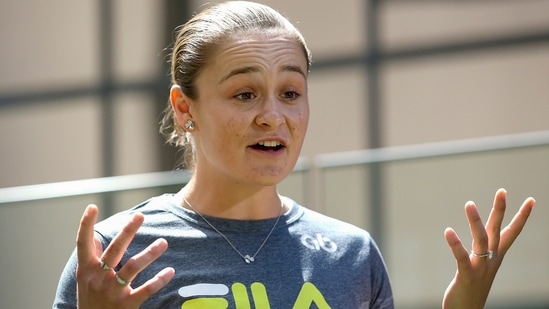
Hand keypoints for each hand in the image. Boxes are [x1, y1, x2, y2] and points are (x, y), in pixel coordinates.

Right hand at [75, 204, 174, 308]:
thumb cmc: (90, 300)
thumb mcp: (84, 279)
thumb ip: (90, 259)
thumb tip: (95, 238)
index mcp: (86, 270)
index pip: (83, 244)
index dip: (85, 225)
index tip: (92, 206)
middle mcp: (97, 279)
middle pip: (114, 250)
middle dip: (127, 231)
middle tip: (140, 215)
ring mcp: (112, 292)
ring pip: (132, 267)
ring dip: (149, 253)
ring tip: (163, 242)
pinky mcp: (126, 305)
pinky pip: (146, 290)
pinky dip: (159, 280)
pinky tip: (170, 271)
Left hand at [442, 188, 534, 308]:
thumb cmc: (472, 288)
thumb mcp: (482, 266)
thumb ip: (484, 251)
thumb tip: (486, 237)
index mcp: (496, 256)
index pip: (512, 233)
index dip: (521, 217)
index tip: (531, 200)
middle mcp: (492, 260)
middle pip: (498, 231)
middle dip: (500, 210)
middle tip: (502, 191)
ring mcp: (481, 268)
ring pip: (481, 241)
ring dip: (475, 221)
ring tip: (469, 203)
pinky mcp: (467, 276)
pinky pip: (462, 257)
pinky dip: (455, 244)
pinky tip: (448, 231)